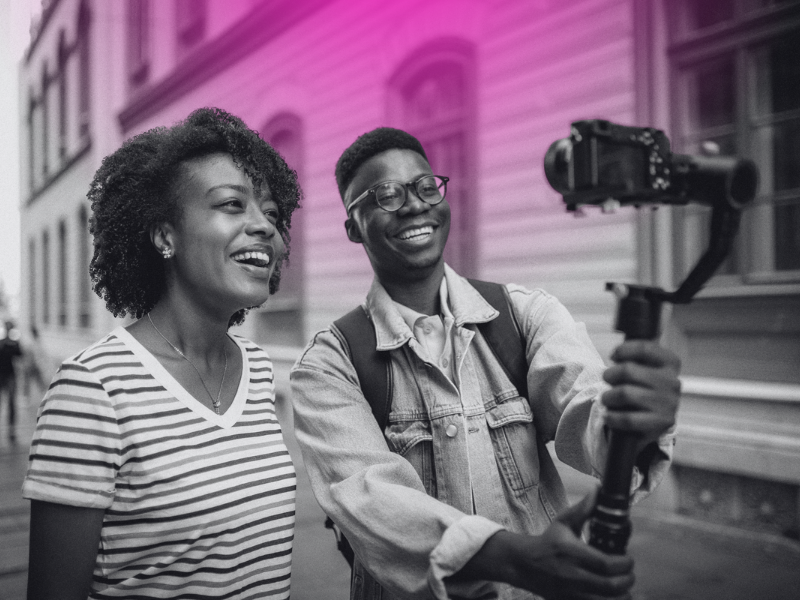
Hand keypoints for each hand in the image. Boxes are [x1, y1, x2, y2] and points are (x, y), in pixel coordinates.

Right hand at [453, 490, 634, 598]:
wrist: (525, 565)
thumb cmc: (548, 542)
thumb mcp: (563, 522)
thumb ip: (583, 509)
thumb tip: (598, 491)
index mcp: (572, 553)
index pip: (605, 563)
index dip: (624, 564)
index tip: (628, 559)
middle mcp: (572, 575)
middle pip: (610, 586)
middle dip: (627, 580)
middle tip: (629, 574)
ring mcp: (571, 593)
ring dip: (621, 596)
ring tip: (623, 586)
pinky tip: (611, 596)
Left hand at [601, 340, 680, 449]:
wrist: (650, 422)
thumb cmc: (640, 388)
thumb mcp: (642, 367)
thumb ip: (634, 352)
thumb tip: (620, 320)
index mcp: (670, 363)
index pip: (644, 347)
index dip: (622, 350)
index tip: (613, 356)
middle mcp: (673, 382)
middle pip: (628, 370)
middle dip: (609, 375)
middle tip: (606, 380)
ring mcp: (669, 404)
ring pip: (625, 393)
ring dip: (608, 397)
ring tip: (606, 399)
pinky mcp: (661, 424)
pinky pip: (628, 419)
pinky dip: (612, 417)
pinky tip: (609, 416)